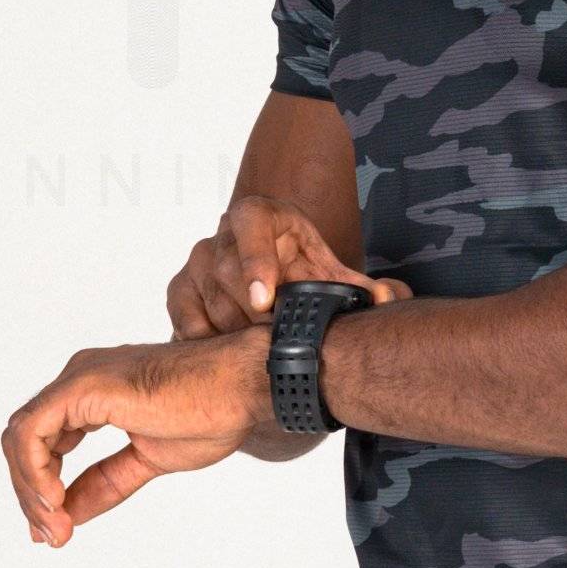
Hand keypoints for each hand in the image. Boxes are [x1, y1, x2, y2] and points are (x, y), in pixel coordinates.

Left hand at [2, 327, 270, 547]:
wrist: (243, 387)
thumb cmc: (212, 412)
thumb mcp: (146, 461)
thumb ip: (103, 483)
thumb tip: (68, 514)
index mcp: (94, 393)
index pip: (45, 442)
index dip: (40, 488)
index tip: (54, 529)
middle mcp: (79, 379)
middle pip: (26, 441)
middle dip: (31, 494)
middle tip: (52, 536)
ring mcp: (79, 380)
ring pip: (20, 438)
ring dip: (30, 489)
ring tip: (54, 526)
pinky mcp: (82, 387)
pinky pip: (32, 433)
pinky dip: (34, 472)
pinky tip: (55, 500)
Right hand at [166, 195, 411, 336]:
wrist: (273, 271)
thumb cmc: (302, 269)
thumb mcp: (331, 273)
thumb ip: (361, 286)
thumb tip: (386, 299)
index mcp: (261, 215)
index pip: (251, 222)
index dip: (256, 259)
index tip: (266, 300)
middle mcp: (224, 233)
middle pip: (227, 272)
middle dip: (252, 313)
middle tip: (276, 341)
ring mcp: (198, 260)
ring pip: (208, 299)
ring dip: (234, 330)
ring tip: (261, 349)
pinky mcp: (181, 287)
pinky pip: (183, 315)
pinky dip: (203, 337)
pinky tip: (227, 352)